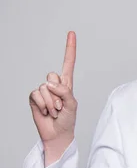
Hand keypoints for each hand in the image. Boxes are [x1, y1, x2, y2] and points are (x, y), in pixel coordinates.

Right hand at [29, 31, 77, 145]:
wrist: (57, 134)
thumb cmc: (67, 120)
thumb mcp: (72, 104)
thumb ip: (64, 91)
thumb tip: (49, 84)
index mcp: (66, 84)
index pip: (68, 63)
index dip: (69, 48)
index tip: (71, 33)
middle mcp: (54, 84)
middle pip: (52, 76)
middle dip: (58, 94)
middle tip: (60, 107)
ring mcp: (43, 91)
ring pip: (45, 88)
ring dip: (51, 103)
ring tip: (54, 112)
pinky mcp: (34, 97)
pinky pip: (36, 94)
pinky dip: (43, 105)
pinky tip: (46, 112)